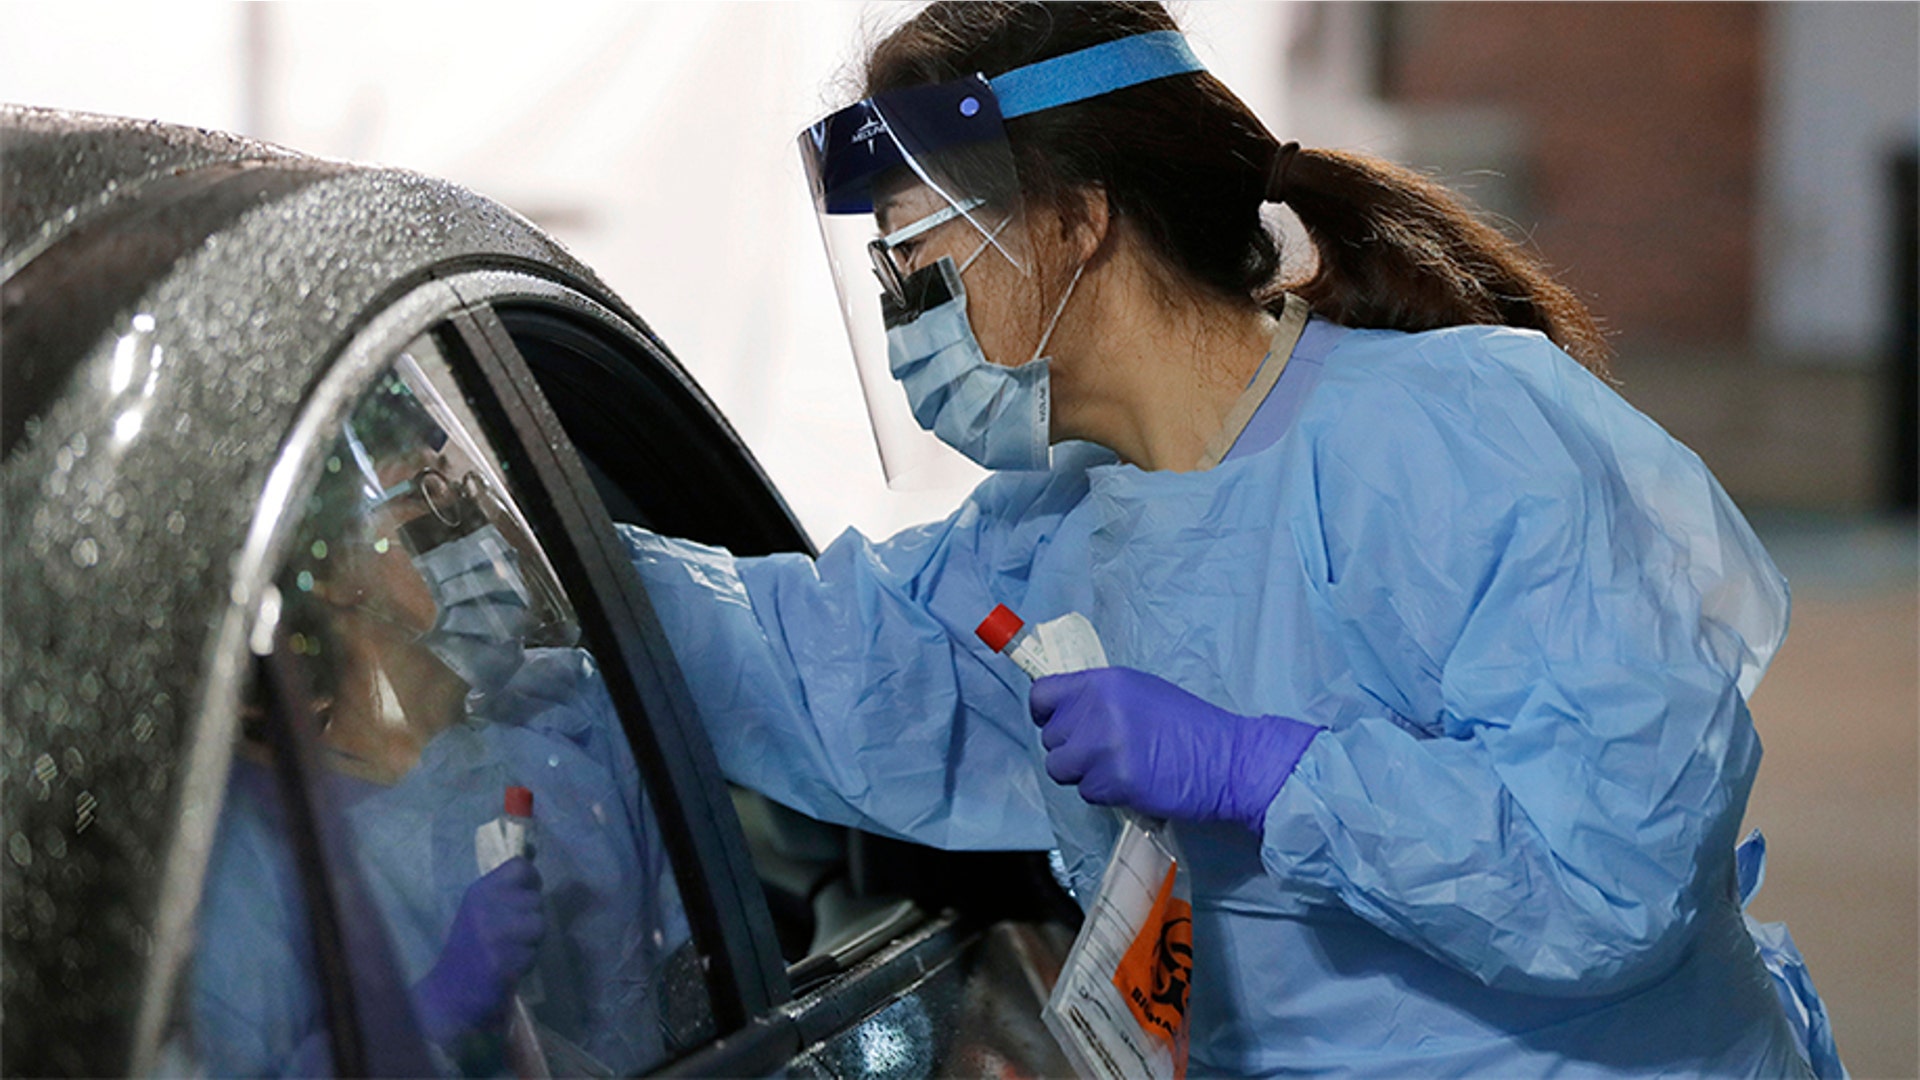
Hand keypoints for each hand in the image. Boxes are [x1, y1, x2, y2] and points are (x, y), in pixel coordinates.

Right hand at [412, 857, 544, 1043]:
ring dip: (531, 941)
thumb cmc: (471, 949)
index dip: (531, 880)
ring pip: (539, 924)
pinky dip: (525, 962)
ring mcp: (494, 934)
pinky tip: (507, 967)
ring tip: (509, 950)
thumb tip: (532, 850)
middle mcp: (486, 907)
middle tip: (510, 935)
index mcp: (479, 891)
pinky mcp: (503, 960)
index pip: (521, 866)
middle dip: (531, 918)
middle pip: (535, 899)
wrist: (451, 994)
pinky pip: (533, 952)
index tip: (523, 897)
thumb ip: (507, 885)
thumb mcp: (482, 908)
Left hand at [1029, 667, 1321, 831]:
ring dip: (1083, 774)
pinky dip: (1104, 793)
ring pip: (1060, 768)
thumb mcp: (1141, 692)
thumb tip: (1067, 714)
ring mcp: (1103, 745)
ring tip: (1115, 770)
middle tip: (1104, 753)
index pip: (1042, 694)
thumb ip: (1100, 699)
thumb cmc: (1190, 725)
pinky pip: (1086, 792)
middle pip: (1051, 737)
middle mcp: (1097, 709)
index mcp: (1104, 681)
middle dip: (1072, 749)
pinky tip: (1132, 783)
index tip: (1059, 725)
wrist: (1228, 758)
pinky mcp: (1113, 780)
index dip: (1046, 713)